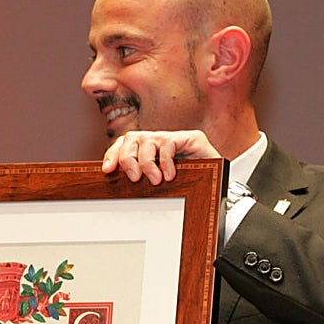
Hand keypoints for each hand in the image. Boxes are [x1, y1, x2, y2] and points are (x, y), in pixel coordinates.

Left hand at [101, 129, 220, 182]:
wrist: (216, 184)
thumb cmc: (186, 186)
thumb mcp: (157, 185)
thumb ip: (140, 179)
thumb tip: (115, 182)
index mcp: (147, 149)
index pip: (123, 144)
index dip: (113, 155)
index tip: (107, 170)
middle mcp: (158, 140)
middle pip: (130, 139)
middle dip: (128, 159)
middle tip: (136, 178)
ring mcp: (174, 137)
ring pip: (147, 140)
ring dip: (147, 163)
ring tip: (156, 180)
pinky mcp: (191, 137)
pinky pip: (168, 143)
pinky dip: (165, 161)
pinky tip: (170, 174)